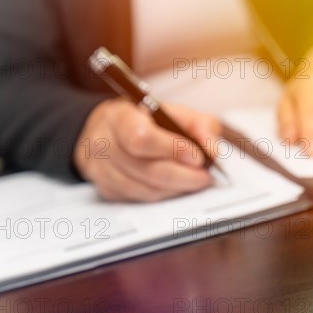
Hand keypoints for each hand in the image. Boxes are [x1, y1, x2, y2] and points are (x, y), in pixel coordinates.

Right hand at [74, 98, 220, 201]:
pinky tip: (176, 185)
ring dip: (177, 188)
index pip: (142, 138)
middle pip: (148, 170)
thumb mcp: (173, 112)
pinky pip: (141, 199)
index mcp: (120, 117)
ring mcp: (101, 170)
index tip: (197, 156)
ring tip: (195, 180)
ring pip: (147, 190)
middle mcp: (104, 144)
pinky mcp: (106, 190)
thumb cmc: (146, 120)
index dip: (173, 150)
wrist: (112, 129)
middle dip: (184, 176)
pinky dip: (165, 195)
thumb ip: (198, 125)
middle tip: (205, 176)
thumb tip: (212, 149)